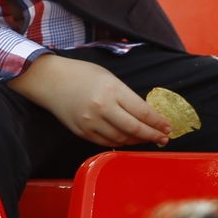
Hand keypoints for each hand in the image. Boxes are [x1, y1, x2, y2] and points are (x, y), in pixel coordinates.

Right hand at [8, 55, 170, 146]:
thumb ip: (126, 96)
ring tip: (146, 138)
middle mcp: (102, 108)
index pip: (142, 112)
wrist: (49, 80)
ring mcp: (91, 122)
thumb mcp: (108, 77)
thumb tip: (146, 115)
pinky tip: (127, 139)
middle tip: (163, 138)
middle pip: (135, 129)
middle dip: (153, 135)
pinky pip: (106, 143)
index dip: (158, 122)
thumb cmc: (81, 74)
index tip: (168, 126)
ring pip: (122, 139)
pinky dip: (120, 142)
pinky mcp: (82, 132)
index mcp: (112, 91)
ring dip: (137, 140)